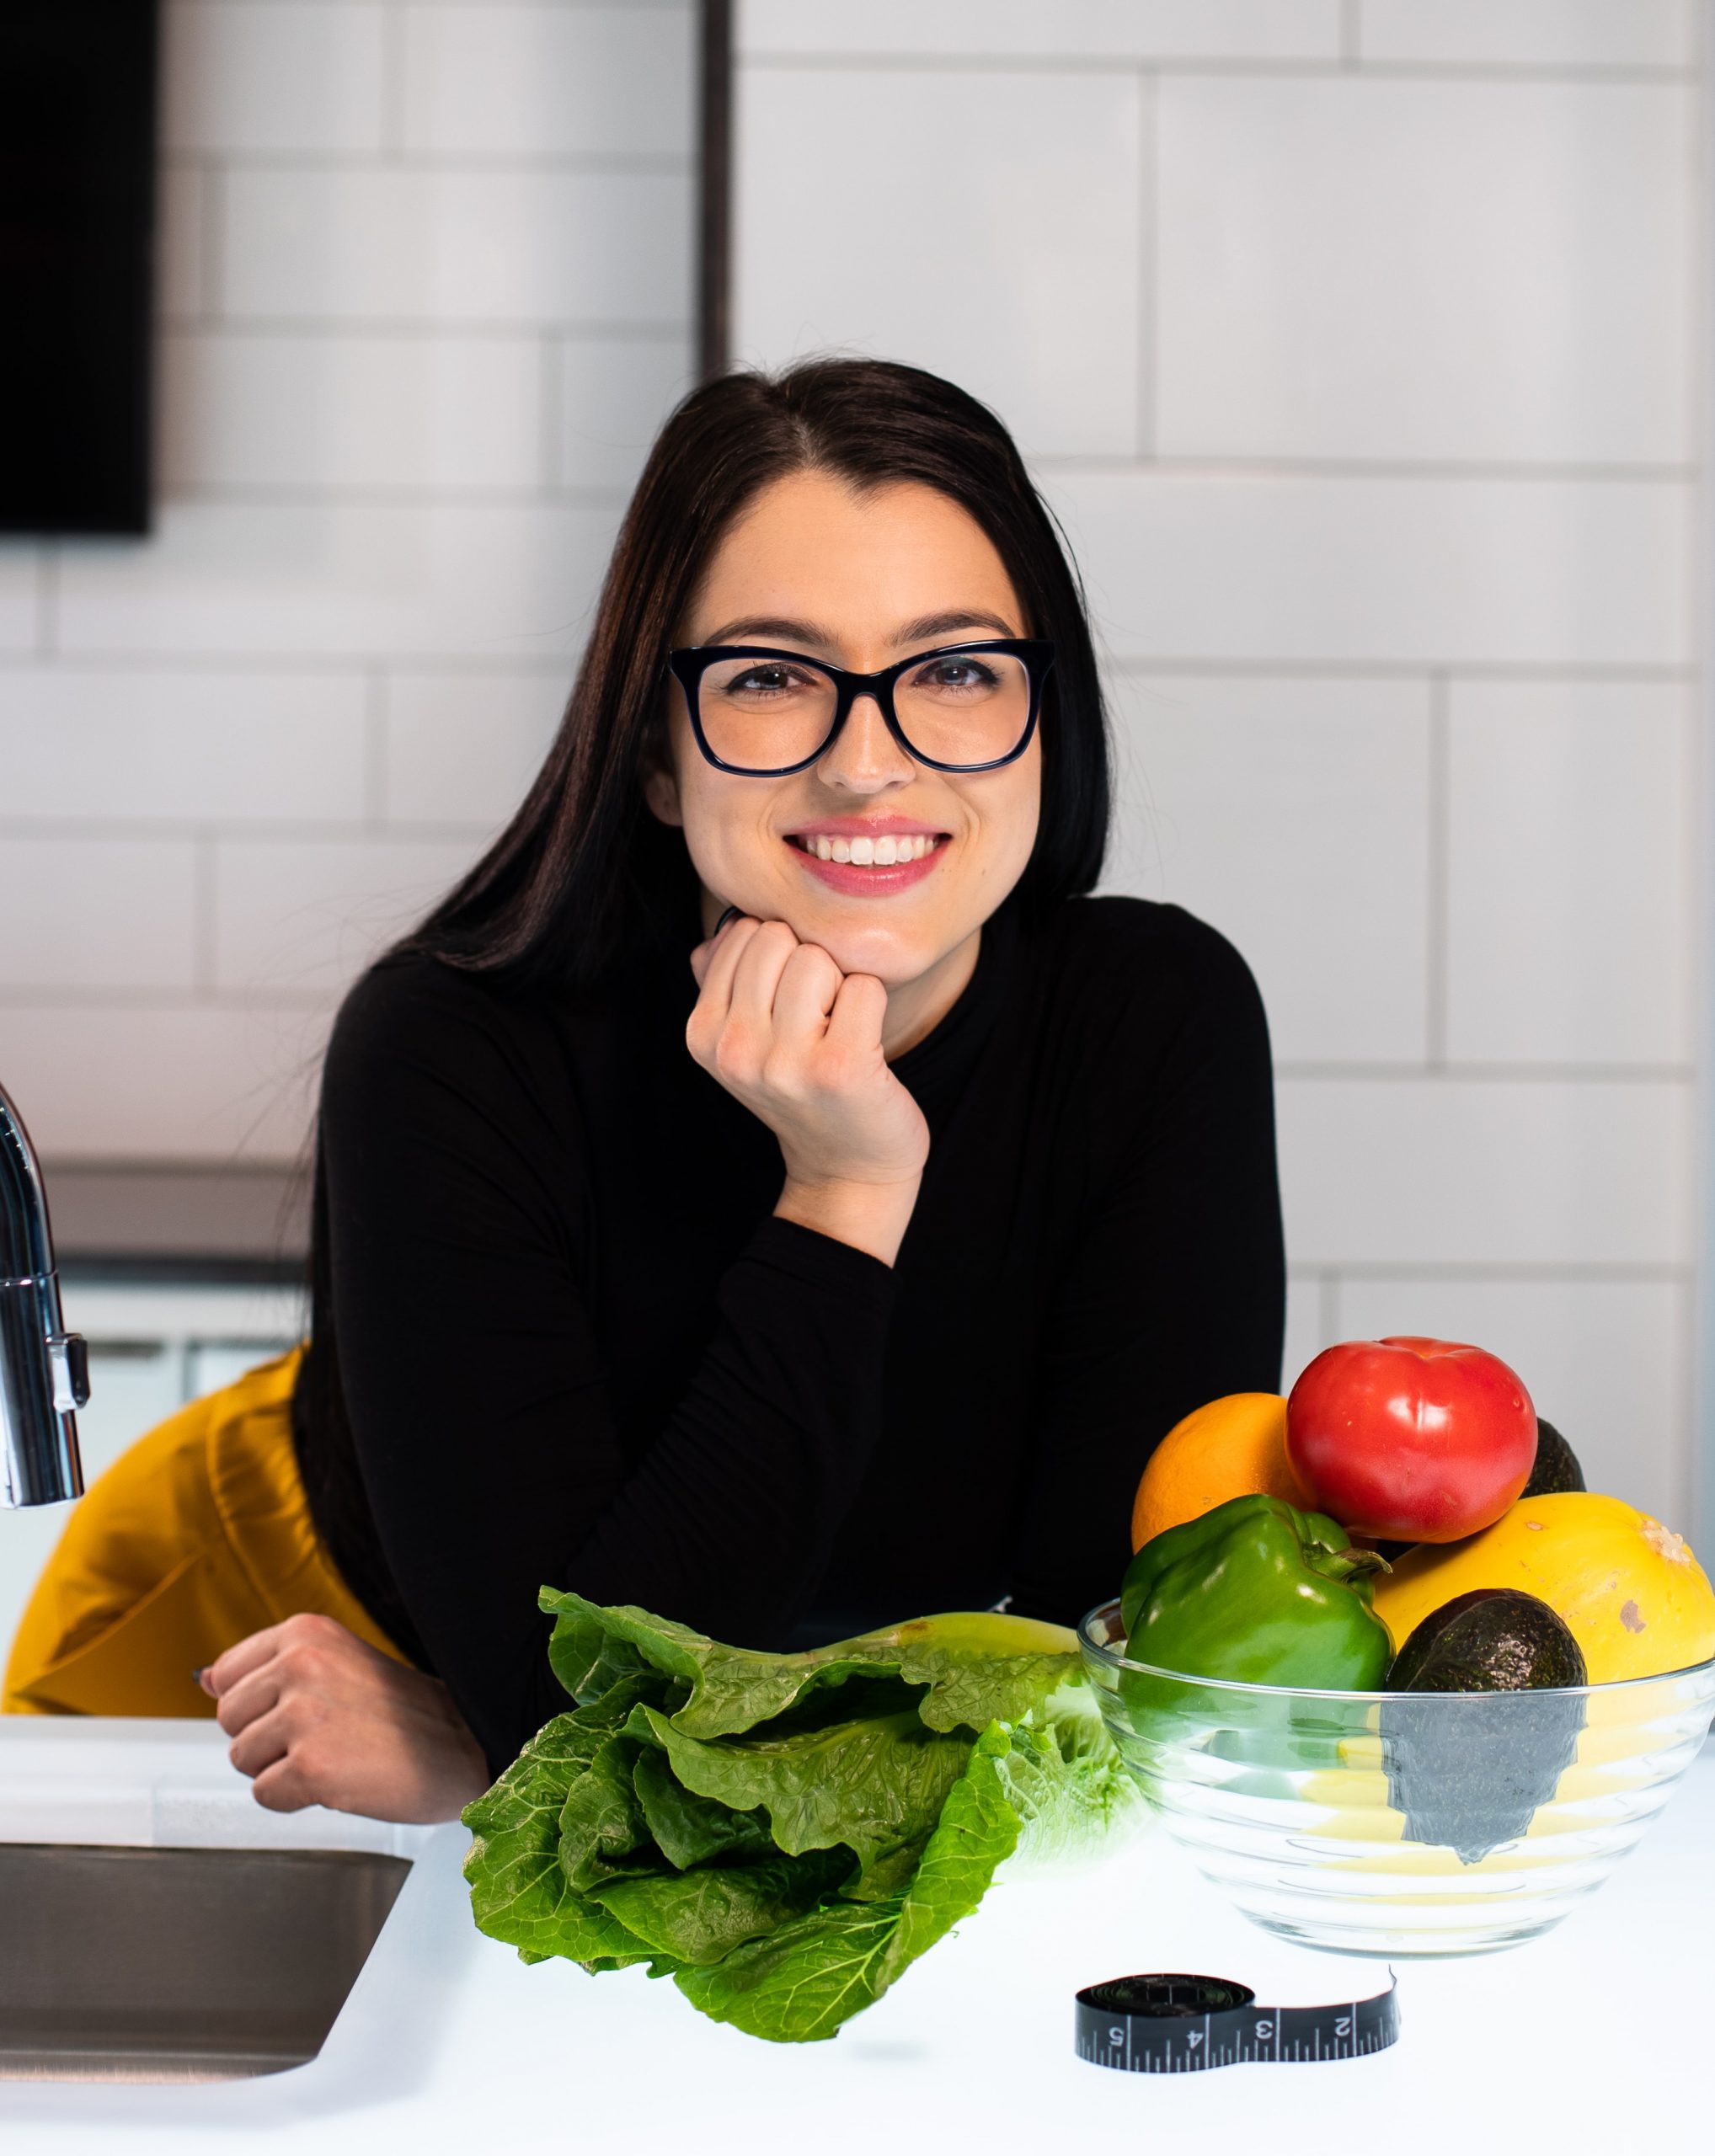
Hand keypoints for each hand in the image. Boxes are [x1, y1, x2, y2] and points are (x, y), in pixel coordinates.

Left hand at [200, 1613, 489, 1823]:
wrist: (466, 1745)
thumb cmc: (407, 1712)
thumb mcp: (337, 1665)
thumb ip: (269, 1669)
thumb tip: (203, 1676)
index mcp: (306, 1632)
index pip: (227, 1673)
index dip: (257, 1703)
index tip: (299, 1709)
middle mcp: (301, 1664)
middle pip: (227, 1718)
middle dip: (264, 1738)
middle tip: (324, 1735)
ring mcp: (304, 1715)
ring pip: (240, 1759)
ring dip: (280, 1769)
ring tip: (335, 1754)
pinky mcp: (311, 1766)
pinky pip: (264, 1795)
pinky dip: (296, 1799)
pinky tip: (339, 1779)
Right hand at [688, 914, 928, 1264]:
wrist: (848, 1169)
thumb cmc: (804, 1090)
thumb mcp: (746, 1041)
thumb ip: (726, 980)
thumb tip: (725, 928)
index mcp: (702, 1034)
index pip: (742, 933)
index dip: (777, 957)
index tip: (786, 1006)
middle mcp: (734, 1049)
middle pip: (777, 937)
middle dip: (807, 964)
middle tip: (816, 1018)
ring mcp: (784, 1062)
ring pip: (817, 957)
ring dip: (839, 985)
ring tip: (836, 1031)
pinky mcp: (840, 1068)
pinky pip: (864, 985)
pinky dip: (873, 1005)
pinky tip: (863, 1045)